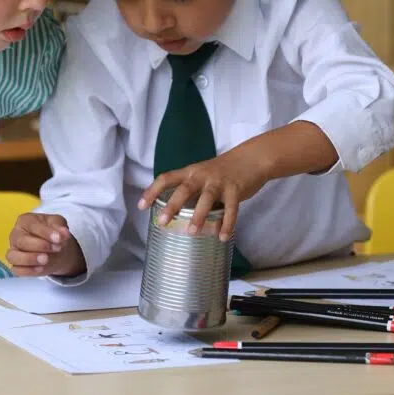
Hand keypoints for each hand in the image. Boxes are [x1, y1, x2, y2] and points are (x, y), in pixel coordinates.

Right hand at [7, 213, 85, 277]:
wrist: (56, 249)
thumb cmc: (53, 232)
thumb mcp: (59, 224)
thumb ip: (60, 227)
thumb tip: (64, 233)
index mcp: (25, 221)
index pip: (32, 226)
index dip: (46, 232)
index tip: (59, 238)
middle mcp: (15, 235)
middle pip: (21, 241)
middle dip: (39, 245)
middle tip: (56, 248)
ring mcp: (13, 250)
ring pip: (14, 256)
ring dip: (29, 259)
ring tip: (46, 260)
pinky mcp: (15, 265)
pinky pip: (17, 269)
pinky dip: (28, 270)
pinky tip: (41, 269)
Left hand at [139, 144, 267, 241]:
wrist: (252, 158)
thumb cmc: (224, 170)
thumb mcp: (204, 175)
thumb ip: (192, 191)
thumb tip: (177, 214)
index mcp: (191, 171)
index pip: (167, 178)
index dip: (152, 191)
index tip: (141, 206)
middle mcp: (203, 175)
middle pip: (184, 188)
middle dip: (172, 205)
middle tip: (162, 222)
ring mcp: (220, 182)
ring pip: (207, 198)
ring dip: (199, 215)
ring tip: (191, 232)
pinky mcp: (236, 189)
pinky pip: (231, 209)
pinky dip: (227, 224)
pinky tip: (222, 237)